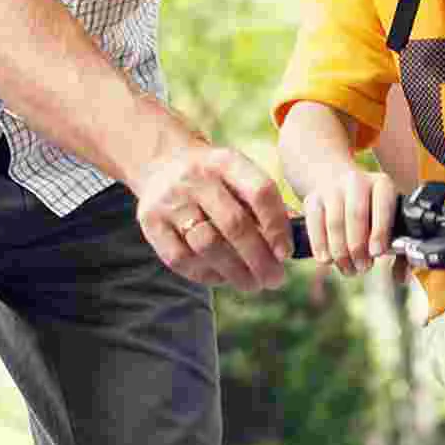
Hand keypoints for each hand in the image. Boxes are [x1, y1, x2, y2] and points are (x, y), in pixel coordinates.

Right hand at [134, 142, 291, 291]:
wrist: (162, 163)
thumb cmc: (216, 179)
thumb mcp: (239, 175)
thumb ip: (265, 204)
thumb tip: (293, 245)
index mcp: (226, 160)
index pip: (260, 191)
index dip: (277, 226)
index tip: (287, 253)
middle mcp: (196, 177)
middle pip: (235, 224)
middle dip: (260, 259)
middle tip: (276, 279)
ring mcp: (170, 200)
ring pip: (208, 245)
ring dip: (236, 272)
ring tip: (254, 284)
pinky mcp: (150, 223)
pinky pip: (182, 259)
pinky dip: (207, 274)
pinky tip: (223, 278)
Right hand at [301, 168, 397, 275]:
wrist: (336, 181)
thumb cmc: (369, 208)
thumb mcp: (386, 216)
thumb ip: (396, 245)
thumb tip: (402, 276)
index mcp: (381, 184)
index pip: (382, 204)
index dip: (380, 230)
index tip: (376, 253)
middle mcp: (356, 181)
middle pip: (356, 214)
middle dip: (358, 246)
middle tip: (362, 267)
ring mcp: (332, 188)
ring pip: (334, 223)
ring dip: (340, 251)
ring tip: (348, 267)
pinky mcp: (312, 199)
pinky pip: (314, 225)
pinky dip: (320, 246)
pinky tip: (327, 259)